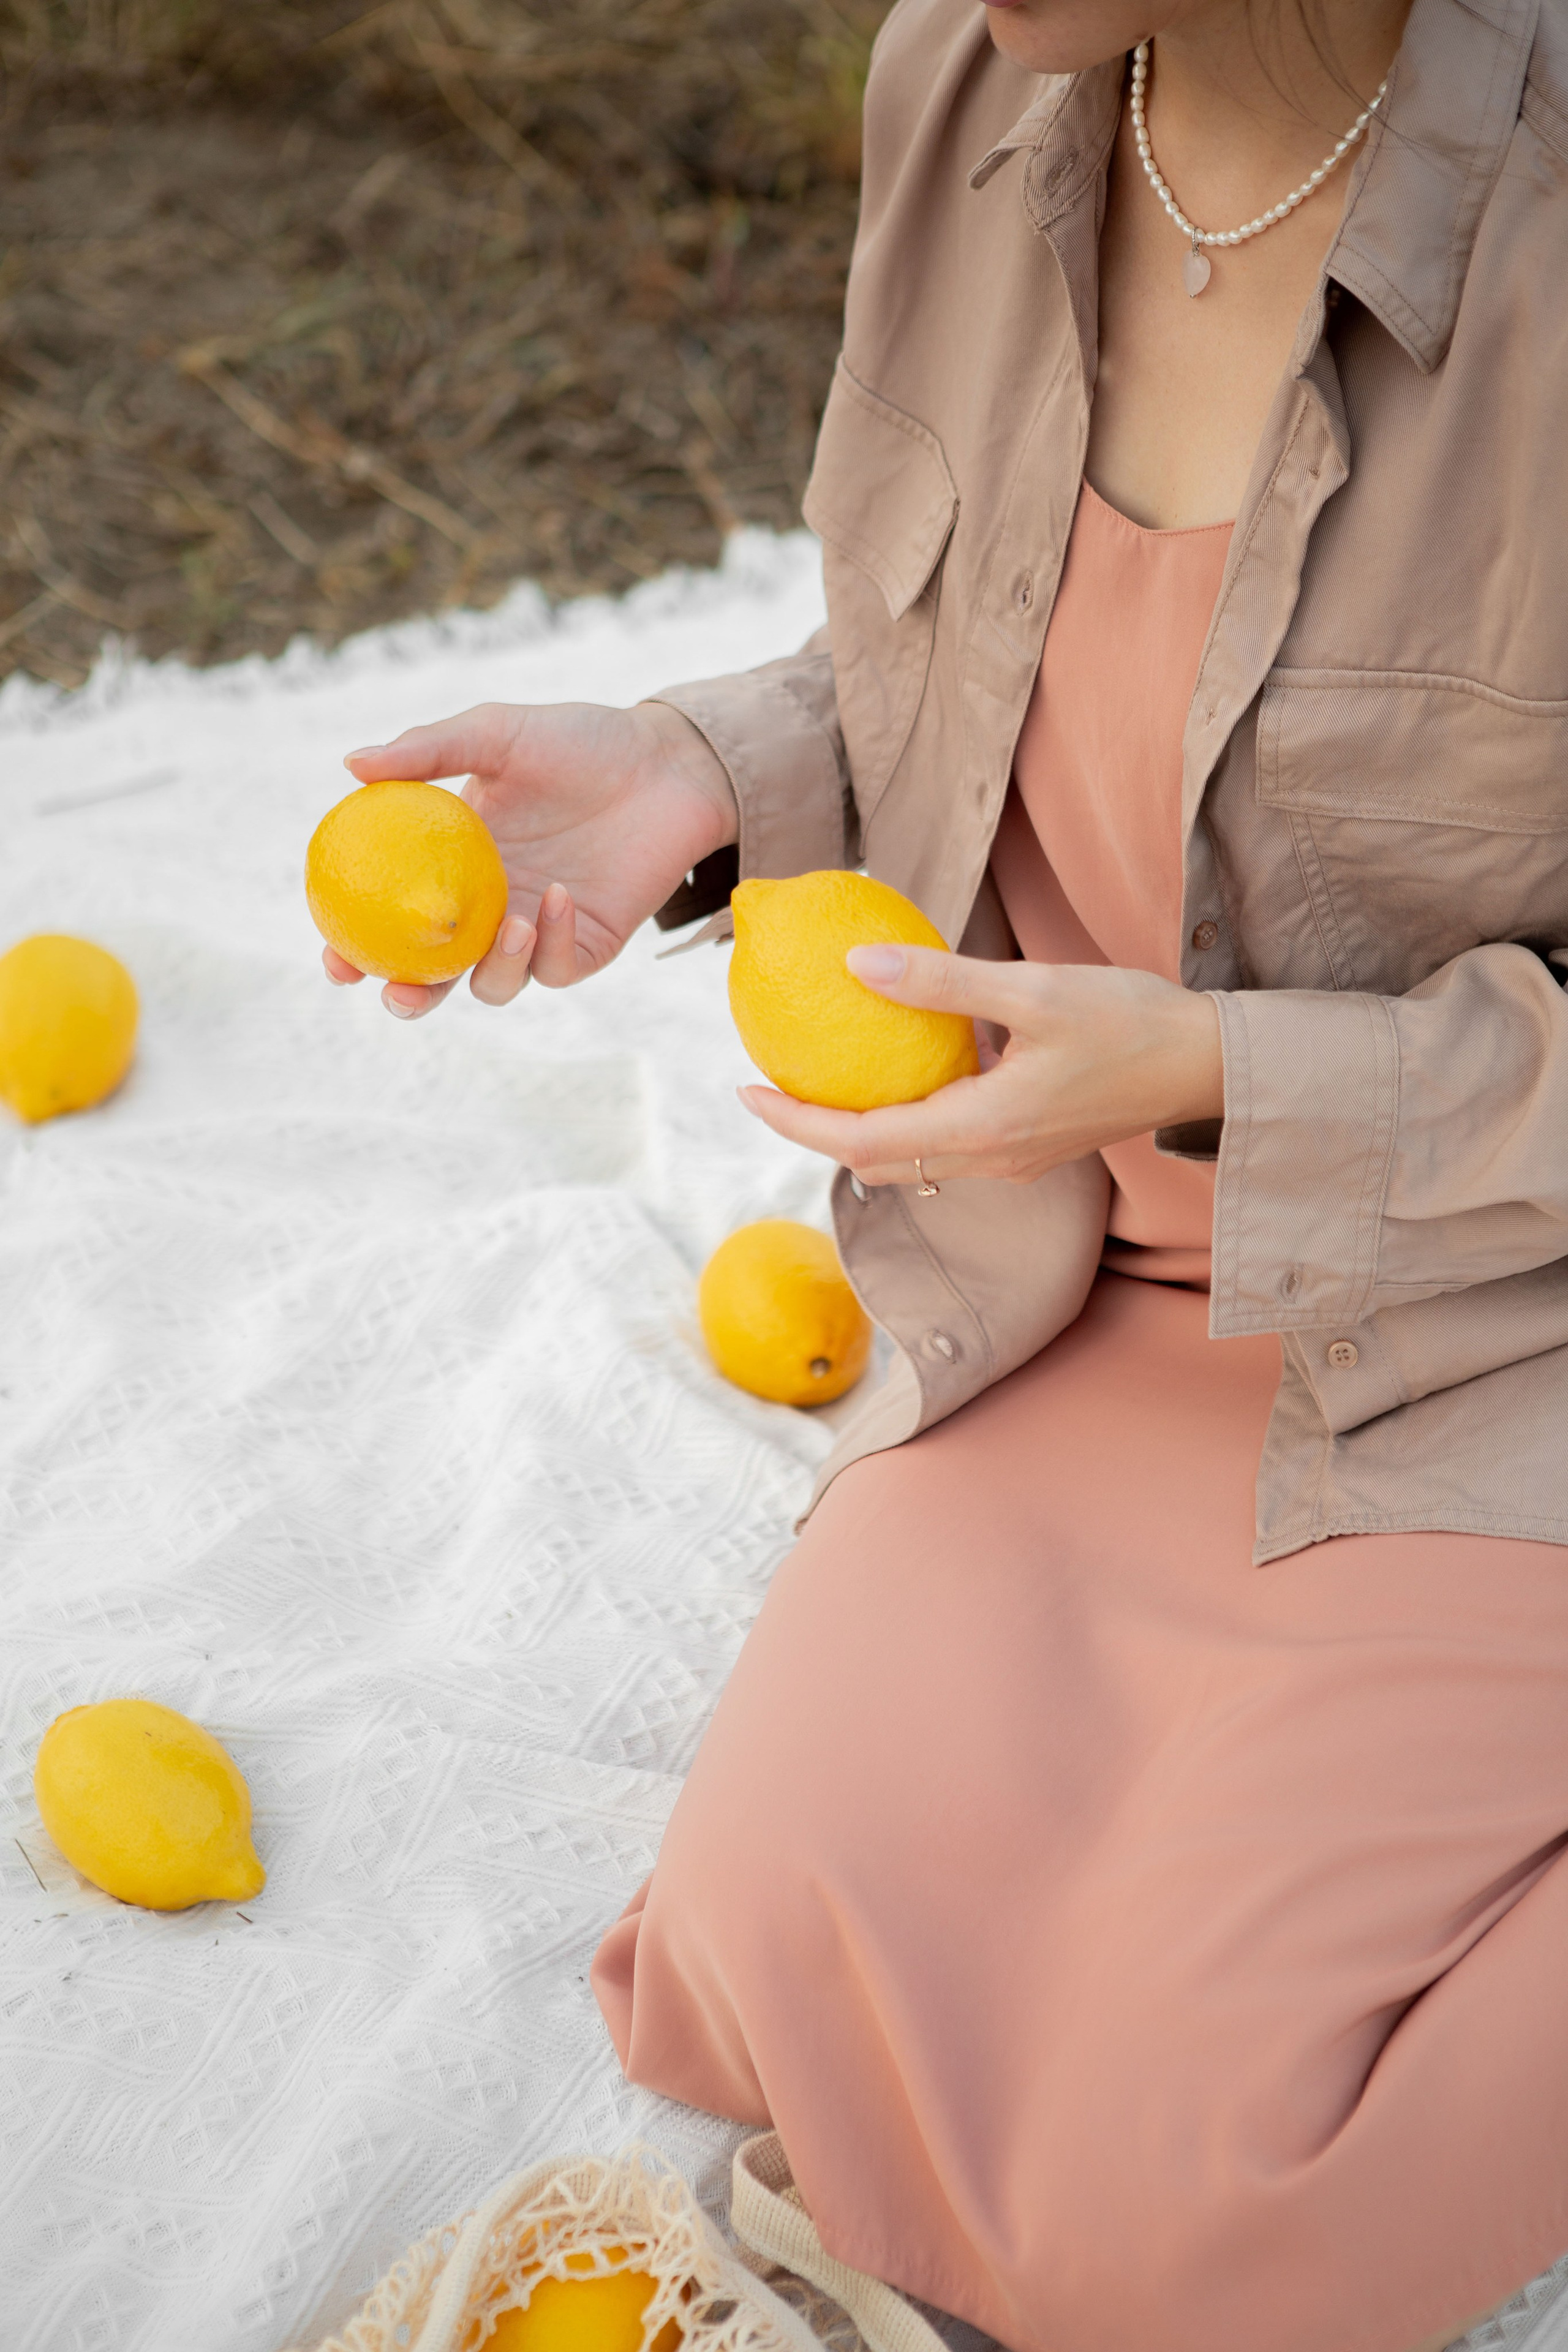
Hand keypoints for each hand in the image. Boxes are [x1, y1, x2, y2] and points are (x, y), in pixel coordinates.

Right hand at [324, 700, 736, 1017]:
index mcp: (450, 865)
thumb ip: (427, 750)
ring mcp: (536, 931)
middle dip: (407, 996)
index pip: (391, 919)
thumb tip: (349, 764)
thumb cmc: (579, 742)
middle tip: (396, 990)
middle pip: (433, 975)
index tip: (334, 957)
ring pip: (494, 985)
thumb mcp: (496, 733)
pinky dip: (551, 942)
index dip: (355, 947)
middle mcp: (487, 907)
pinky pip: (555, 967)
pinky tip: (561, 896)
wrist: (664, 762)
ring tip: (509, 925)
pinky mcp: (585, 945)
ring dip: (492, 969)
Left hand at [739, 945, 1224, 1182]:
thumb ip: (942, 982)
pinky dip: (906, 1119)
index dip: (794, 1121)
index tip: (745, 1090)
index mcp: (982, 1128)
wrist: (1207, 1065)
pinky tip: (901, 1071)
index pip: (860, 1140)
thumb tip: (856, 963)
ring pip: (911, 1161)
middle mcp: (990, 1159)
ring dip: (860, 1131)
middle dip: (815, 1132)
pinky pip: (946, 1145)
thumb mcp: (1032, 988)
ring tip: (824, 1081)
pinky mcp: (1030, 1147)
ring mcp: (1012, 1160)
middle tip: (772, 1085)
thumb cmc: (1131, 1022)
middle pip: (875, 1162)